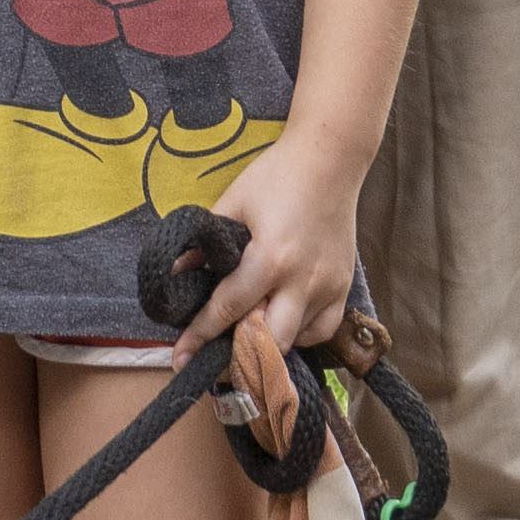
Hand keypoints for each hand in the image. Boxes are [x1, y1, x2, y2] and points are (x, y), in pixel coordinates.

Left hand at [196, 132, 370, 391]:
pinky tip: (281, 322)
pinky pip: (321, 330)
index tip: (180, 358)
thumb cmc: (276, 176)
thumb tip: (176, 274)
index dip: (199, 336)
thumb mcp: (231, 204)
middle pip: (268, 342)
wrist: (330, 160)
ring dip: (268, 344)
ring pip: (296, 341)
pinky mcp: (343, 286)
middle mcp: (302, 280)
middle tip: (213, 360)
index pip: (228, 309)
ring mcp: (327, 287)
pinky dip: (299, 335)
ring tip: (244, 338)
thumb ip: (204, 246)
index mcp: (270, 259)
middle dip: (237, 356)